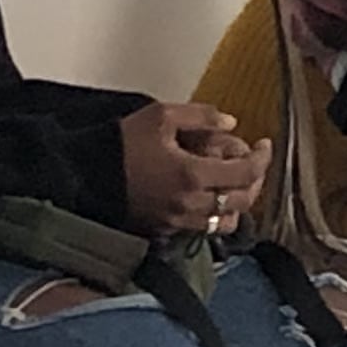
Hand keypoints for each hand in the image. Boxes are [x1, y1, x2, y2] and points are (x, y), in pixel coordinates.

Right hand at [119, 103, 267, 237]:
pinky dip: (214, 215)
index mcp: (193, 174)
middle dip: (254, 181)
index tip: (264, 144)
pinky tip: (209, 196)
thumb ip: (202, 116)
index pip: (247, 172)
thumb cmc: (121, 143)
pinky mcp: (163, 230)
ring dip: (236, 202)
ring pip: (224, 221)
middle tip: (252, 163)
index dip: (263, 158)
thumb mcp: (161, 116)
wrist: (82, 173)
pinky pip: (201, 229)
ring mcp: (176, 221)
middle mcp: (190, 203)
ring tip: (233, 183)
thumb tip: (231, 123)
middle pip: (242, 200)